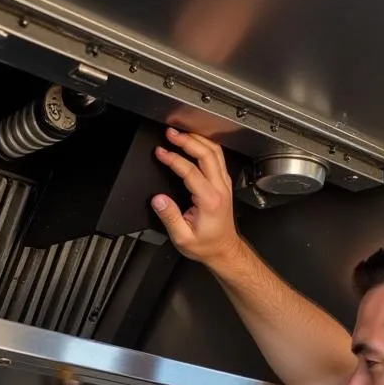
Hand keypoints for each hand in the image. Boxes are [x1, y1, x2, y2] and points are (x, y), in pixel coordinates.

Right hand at [152, 128, 243, 266]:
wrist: (224, 250)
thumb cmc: (206, 245)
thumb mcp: (183, 238)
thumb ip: (170, 217)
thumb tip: (158, 200)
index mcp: (210, 201)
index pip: (190, 171)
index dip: (173, 159)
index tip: (160, 153)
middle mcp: (220, 189)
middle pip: (207, 154)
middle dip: (187, 140)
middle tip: (170, 134)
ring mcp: (224, 185)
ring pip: (215, 152)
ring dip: (197, 139)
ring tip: (180, 134)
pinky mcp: (224, 184)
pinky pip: (218, 157)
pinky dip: (205, 145)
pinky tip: (194, 142)